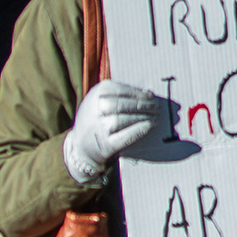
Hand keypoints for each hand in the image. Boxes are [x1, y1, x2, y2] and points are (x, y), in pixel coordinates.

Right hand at [61, 79, 175, 189]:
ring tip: (154, 117)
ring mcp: (99, 127)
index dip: (138, 93)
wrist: (80, 146)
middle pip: (123, 104)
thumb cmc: (96, 118)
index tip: (150, 96)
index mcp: (96, 94)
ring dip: (143, 117)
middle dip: (142, 105)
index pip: (121, 90)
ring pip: (123, 119)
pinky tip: (148, 126)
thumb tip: (147, 93)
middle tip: (156, 107)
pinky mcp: (105, 145)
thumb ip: (119, 95)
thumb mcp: (100, 100)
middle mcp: (95, 109)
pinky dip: (138, 131)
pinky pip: (124, 136)